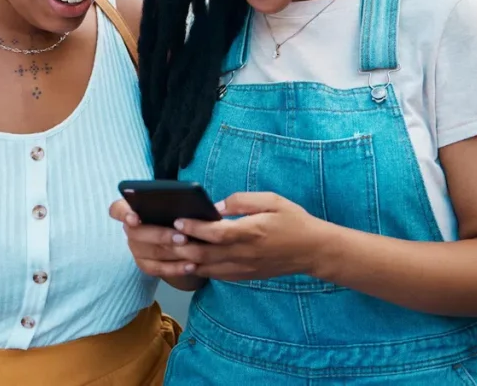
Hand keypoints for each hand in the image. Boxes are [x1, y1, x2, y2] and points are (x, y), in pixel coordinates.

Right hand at [109, 199, 202, 277]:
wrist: (181, 233)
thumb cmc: (177, 211)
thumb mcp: (175, 202)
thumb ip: (174, 201)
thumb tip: (186, 201)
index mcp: (131, 208)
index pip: (118, 209)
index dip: (124, 214)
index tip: (134, 219)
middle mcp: (130, 229)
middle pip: (136, 233)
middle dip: (161, 235)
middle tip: (182, 237)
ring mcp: (135, 248)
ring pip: (150, 252)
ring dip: (172, 253)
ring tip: (193, 252)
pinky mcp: (145, 264)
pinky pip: (157, 269)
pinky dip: (176, 268)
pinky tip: (191, 266)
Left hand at [171, 192, 323, 281]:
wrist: (312, 250)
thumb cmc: (293, 220)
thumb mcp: (271, 200)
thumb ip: (241, 201)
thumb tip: (214, 207)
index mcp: (251, 232)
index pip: (215, 233)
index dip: (194, 228)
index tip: (178, 221)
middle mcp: (244, 254)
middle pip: (205, 254)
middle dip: (182, 246)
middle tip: (164, 237)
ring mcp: (244, 268)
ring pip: (207, 269)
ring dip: (186, 260)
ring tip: (170, 249)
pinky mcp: (245, 276)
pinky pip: (216, 275)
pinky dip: (199, 269)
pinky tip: (188, 260)